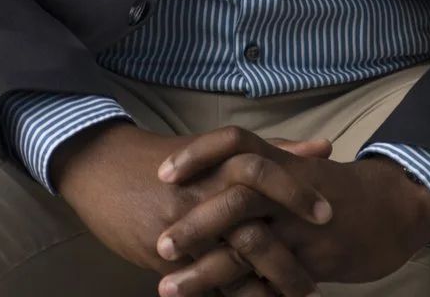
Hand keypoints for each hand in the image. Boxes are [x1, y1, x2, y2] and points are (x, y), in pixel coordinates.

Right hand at [51, 122, 334, 295]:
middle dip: (287, 260)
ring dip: (263, 288)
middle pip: (252, 230)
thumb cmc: (165, 158)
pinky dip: (231, 296)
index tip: (329, 214)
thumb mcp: (217, 149)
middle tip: (316, 281)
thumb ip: (275, 149)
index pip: (264, 175)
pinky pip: (203, 284)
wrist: (100, 169)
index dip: (297, 194)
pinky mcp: (162, 256)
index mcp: (216, 164)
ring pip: (229, 267)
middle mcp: (200, 196)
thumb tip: (324, 148)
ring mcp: (181, 229)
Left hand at [150, 129, 429, 294]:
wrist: (395, 209)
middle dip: (194, 223)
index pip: (236, 144)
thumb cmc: (339, 188)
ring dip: (206, 270)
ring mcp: (304, 229)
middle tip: (160, 244)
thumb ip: (264, 162)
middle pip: (236, 199)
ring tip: (169, 286)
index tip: (162, 172)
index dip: (199, 154)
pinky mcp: (315, 262)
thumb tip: (219, 157)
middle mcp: (289, 193)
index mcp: (283, 163)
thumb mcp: (301, 168)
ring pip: (249, 247)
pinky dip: (242, 293)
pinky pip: (272, 280)